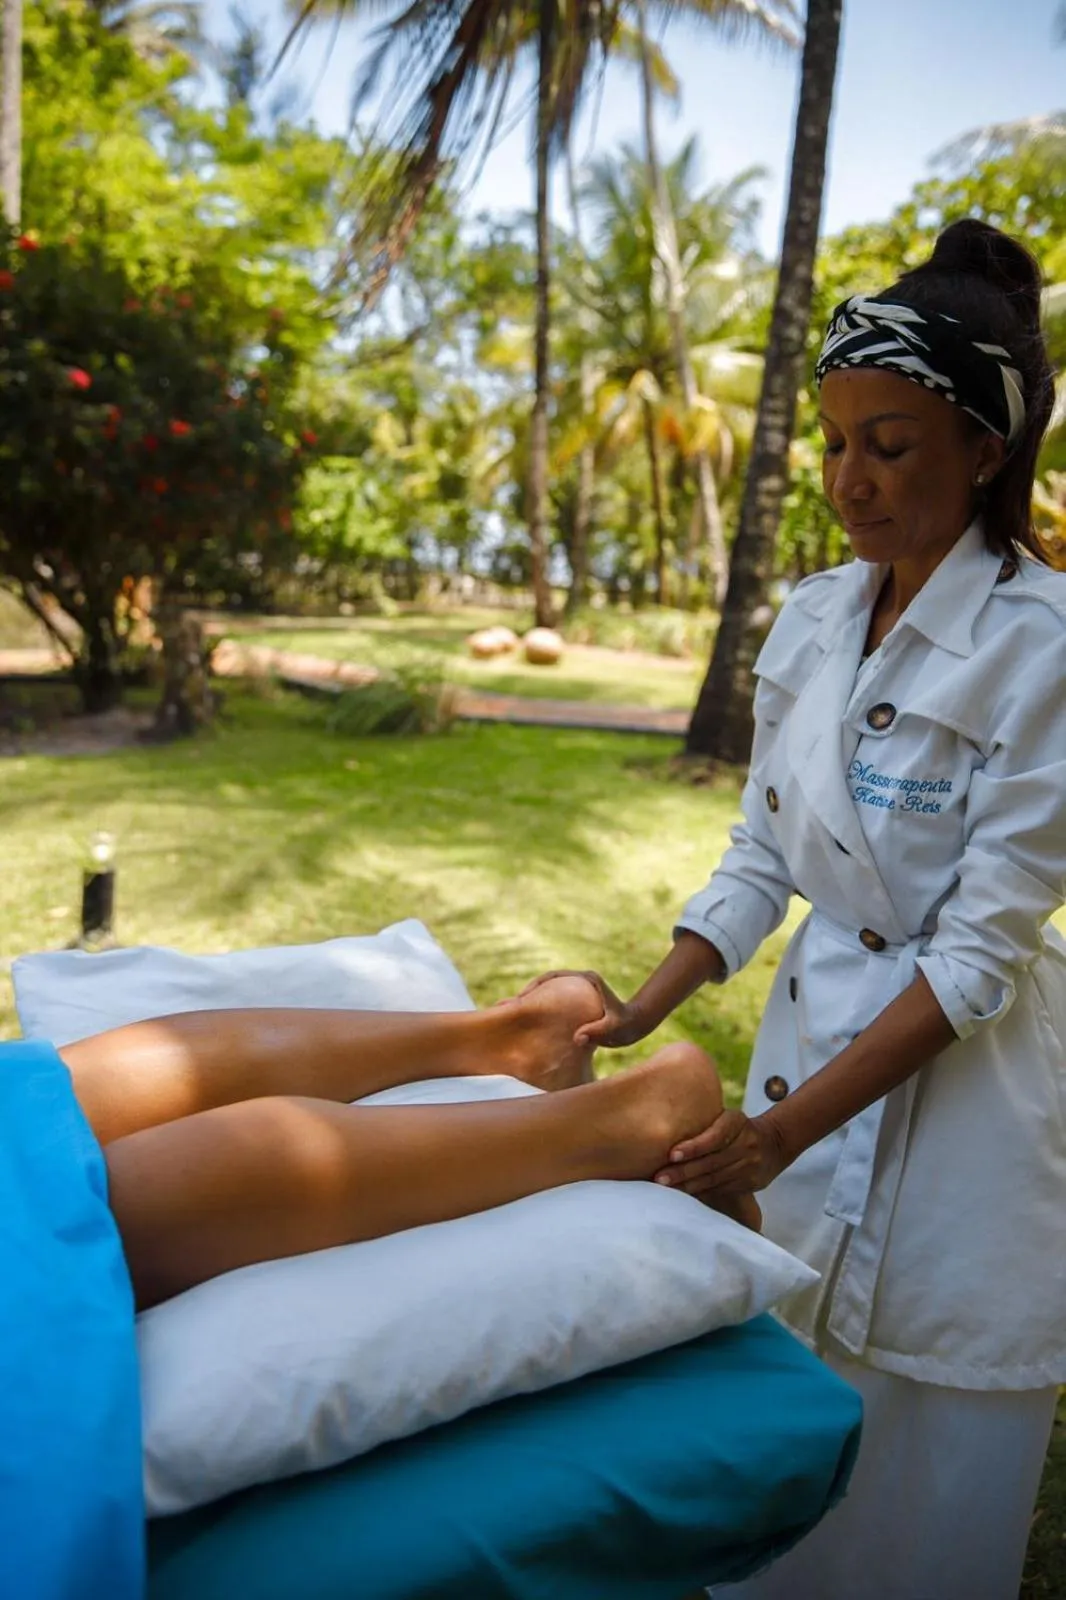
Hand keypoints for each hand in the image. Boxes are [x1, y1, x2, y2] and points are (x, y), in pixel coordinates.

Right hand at [517, 970, 647, 1047]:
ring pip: (547, 991)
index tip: (521, 998)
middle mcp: (578, 980)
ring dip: (531, 1001)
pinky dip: (540, 1009)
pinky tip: (530, 1024)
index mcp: (586, 979)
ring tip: (513, 1015)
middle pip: (545, 981)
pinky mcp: (574, 999)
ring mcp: (575, 989)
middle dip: (526, 993)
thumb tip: (578, 1038)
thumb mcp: (614, 1029)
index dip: (535, 985)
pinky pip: (552, 1002)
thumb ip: (598, 1032)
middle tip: (509, 1007)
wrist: (636, 1024)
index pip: (553, 976)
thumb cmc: (626, 1026)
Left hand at [653, 1110, 787, 1199]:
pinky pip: (721, 1190)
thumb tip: (667, 1130)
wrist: (775, 1143)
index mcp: (737, 1122)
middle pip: (711, 1162)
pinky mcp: (751, 1183)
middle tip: (659, 1179)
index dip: (693, 1147)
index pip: (714, 1136)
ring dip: (688, 1186)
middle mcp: (746, 1144)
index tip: (672, 1155)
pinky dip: (701, 1193)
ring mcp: (750, 1165)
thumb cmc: (738, 1128)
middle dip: (683, 1172)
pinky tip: (684, 1195)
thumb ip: (706, 1123)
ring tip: (666, 1190)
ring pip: (715, 1179)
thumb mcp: (728, 1118)